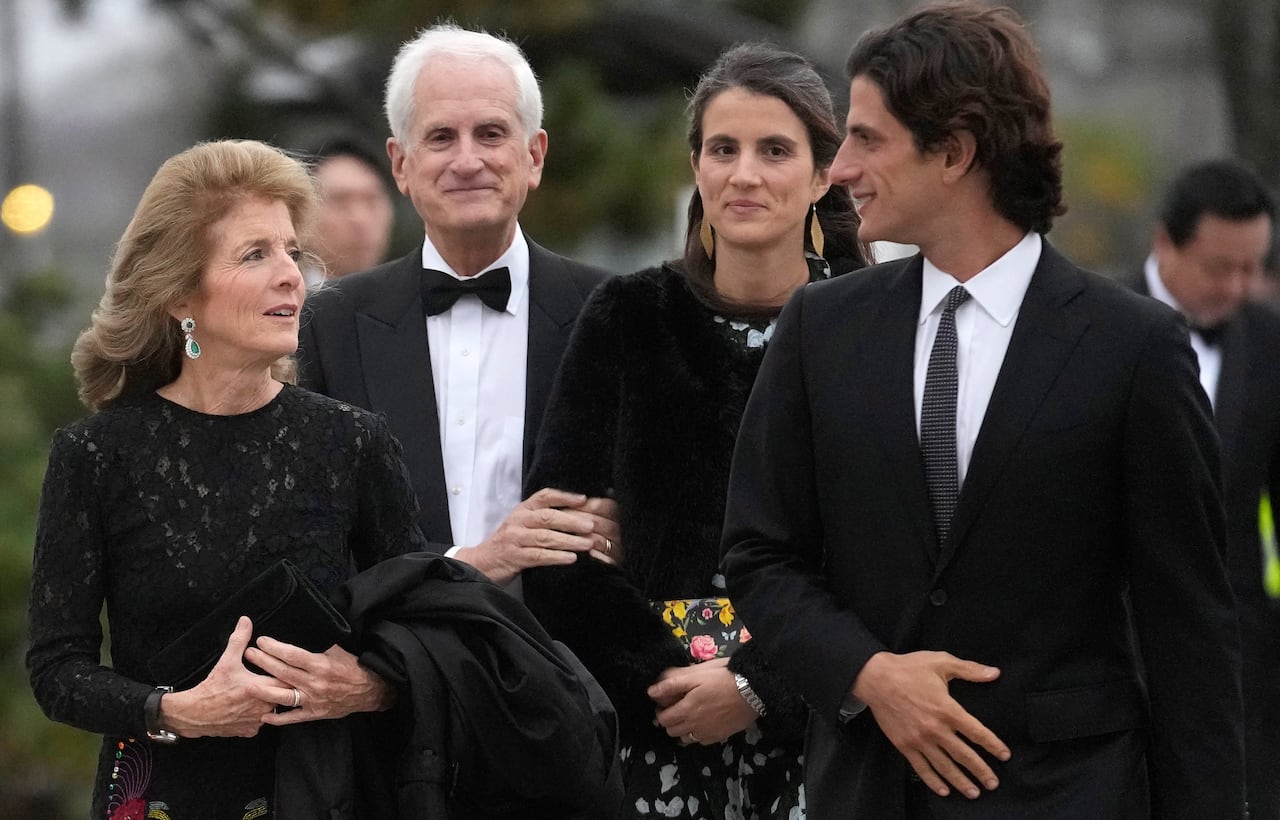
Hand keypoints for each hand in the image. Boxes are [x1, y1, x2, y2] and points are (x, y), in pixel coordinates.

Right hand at [159, 616, 278, 738]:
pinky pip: (261, 722)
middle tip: (276, 680)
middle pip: (283, 696)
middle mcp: (263, 706)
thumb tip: (246, 621)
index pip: (287, 680)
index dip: (288, 674)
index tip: (286, 670)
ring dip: (270, 702)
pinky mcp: (250, 731)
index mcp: (261, 687)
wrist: (194, 713)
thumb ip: (239, 639)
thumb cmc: (212, 687)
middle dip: (281, 688)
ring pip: (273, 710)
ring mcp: (257, 721)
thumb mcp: (227, 660)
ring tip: (263, 693)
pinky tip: (252, 708)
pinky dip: (258, 715)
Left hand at [246, 636, 394, 725]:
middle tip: (248, 654)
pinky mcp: (314, 713)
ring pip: (283, 695)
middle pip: (283, 672)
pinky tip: (264, 715)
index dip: (275, 647)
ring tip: (248, 685)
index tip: (261, 640)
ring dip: (264, 690)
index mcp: (321, 664)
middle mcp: (315, 683)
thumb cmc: (352, 668)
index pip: (292, 654)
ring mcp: (313, 700)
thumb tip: (301, 630)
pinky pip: (293, 717)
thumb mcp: (338, 651)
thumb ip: (319, 645)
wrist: (367, 691)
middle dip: (263, 662)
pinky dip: (278, 718)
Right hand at [453, 488, 617, 584]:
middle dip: (572, 521)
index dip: (564, 496)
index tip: (584, 500)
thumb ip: (543, 517)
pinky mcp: (514, 557)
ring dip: (569, 541)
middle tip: (591, 526)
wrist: (481, 562)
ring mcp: (515, 538)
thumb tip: (578, 514)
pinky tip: (571, 558)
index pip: (545, 496)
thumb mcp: (522, 524)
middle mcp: (518, 520)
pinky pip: (538, 556)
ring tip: (587, 544)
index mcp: (523, 509)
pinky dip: (556, 557)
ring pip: (545, 537)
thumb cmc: (509, 542)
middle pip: (548, 517)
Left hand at [647, 658, 757, 744]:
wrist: (753, 690)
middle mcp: (694, 726)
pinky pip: (701, 741)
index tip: (665, 703)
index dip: (661, 711)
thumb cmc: (723, 678)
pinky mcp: (720, 737)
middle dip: (670, 720)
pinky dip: (698, 734)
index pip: (663, 719)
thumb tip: (651, 692)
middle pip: (672, 731)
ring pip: (685, 739)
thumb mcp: (696, 675)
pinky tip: (704, 722)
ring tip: (690, 715)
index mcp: (686, 710)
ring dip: (683, 729)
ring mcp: (707, 734)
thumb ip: (672, 683)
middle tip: (677, 708)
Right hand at [853, 650, 1009, 798]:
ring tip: (974, 793)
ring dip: (961, 782)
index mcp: (947, 709)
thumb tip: (994, 673)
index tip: (1004, 755)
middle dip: (981, 771)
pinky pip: (921, 768)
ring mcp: (919, 739)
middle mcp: (935, 729)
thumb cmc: (909, 668)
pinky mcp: (904, 745)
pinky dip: (933, 781)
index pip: (977, 733)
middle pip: (964, 756)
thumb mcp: (941, 661)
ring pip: (945, 767)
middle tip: (993, 783)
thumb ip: (969, 669)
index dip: (993, 745)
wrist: (876, 678)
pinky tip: (944, 790)